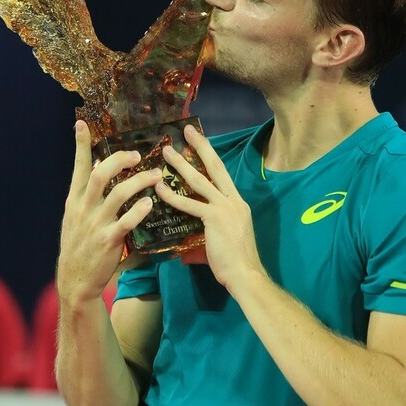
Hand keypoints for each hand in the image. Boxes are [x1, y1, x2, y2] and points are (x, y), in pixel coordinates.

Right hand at [57, 120, 161, 306]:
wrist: (76, 281)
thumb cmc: (80, 247)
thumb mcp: (75, 220)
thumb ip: (85, 198)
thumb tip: (96, 174)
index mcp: (74, 201)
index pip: (78, 168)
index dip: (80, 145)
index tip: (81, 124)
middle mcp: (83, 209)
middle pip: (100, 174)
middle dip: (119, 160)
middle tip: (137, 154)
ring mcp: (96, 225)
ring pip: (118, 194)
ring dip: (139, 182)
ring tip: (155, 176)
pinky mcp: (109, 241)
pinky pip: (126, 221)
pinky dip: (139, 210)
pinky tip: (150, 203)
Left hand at [154, 124, 262, 289]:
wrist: (245, 275)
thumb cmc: (236, 262)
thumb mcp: (223, 241)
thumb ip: (205, 236)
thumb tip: (187, 247)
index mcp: (238, 203)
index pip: (222, 173)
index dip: (210, 156)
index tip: (200, 141)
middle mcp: (234, 200)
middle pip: (215, 167)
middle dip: (200, 147)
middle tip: (187, 131)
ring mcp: (225, 208)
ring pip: (200, 181)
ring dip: (181, 166)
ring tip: (167, 153)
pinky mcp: (215, 219)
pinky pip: (190, 204)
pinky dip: (173, 196)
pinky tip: (159, 189)